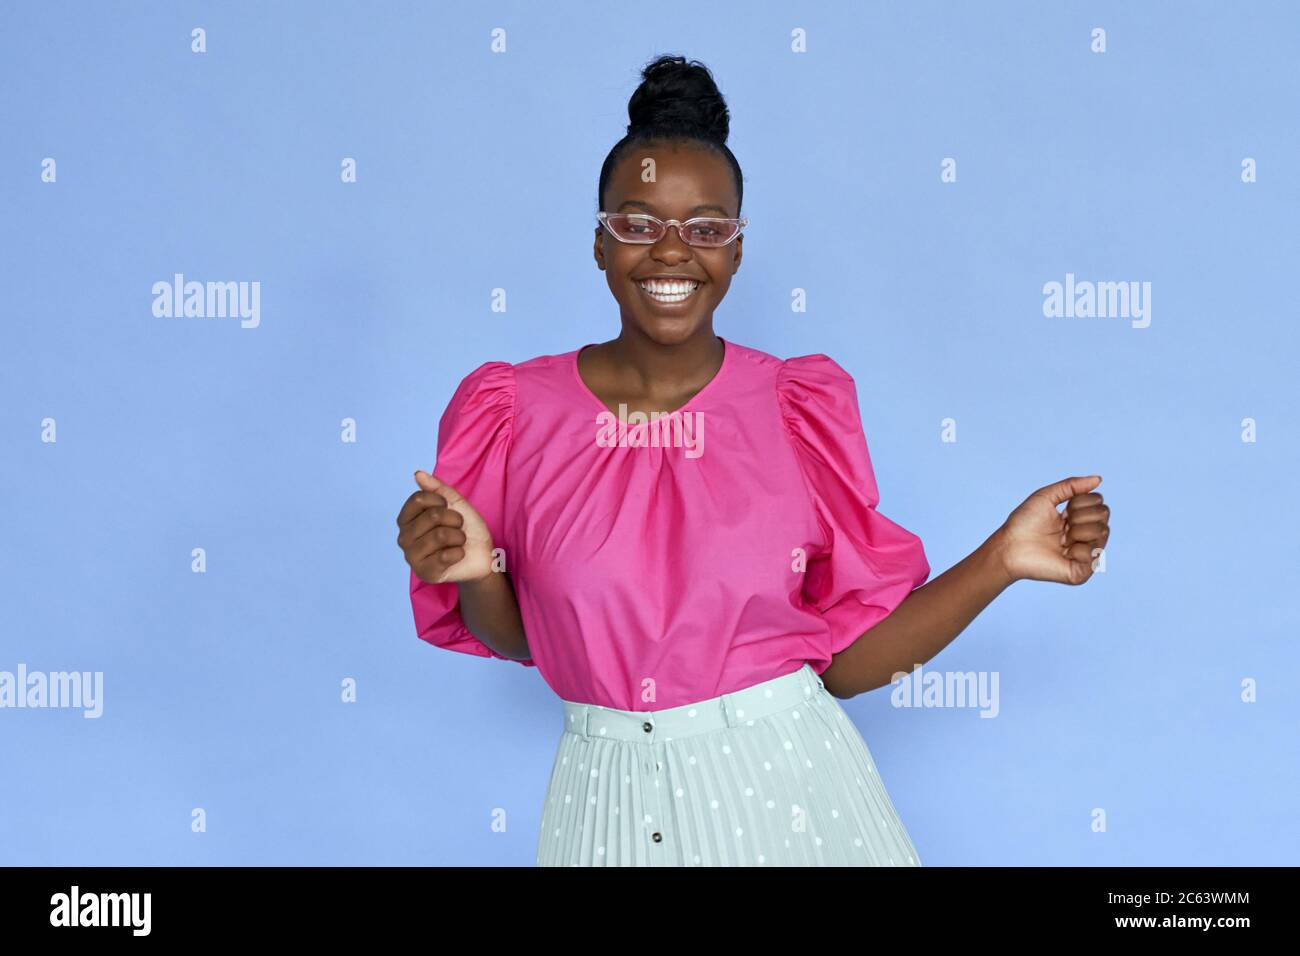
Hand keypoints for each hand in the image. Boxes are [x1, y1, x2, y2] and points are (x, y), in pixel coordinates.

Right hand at [396, 470, 495, 583]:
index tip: (450, 508)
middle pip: (432, 516)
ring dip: (459, 537)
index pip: (418, 499)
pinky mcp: (424, 573)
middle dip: (454, 519)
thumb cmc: (466, 528)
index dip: (441, 501)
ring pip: (440, 535)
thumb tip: (417, 473)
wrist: (482, 555)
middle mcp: (403, 538)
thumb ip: (437, 488)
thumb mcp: (456, 503)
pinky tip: (457, 556)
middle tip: (458, 528)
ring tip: (459, 542)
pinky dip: (459, 553)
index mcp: (406, 519)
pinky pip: (445, 555)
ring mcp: (411, 557)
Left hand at [992, 475, 1110, 584]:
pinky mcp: (1081, 571)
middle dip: (1080, 515)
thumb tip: (1099, 479)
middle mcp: (1085, 536)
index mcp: (1078, 519)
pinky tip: (1064, 553)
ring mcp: (1085, 554)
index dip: (1080, 502)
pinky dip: (1077, 549)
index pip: (1098, 502)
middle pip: (1104, 514)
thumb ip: (1072, 486)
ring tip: (1061, 540)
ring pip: (1102, 531)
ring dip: (1078, 530)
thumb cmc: (1023, 522)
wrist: (1009, 547)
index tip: (1063, 511)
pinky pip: (1093, 553)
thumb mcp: (1046, 497)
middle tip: (1061, 526)